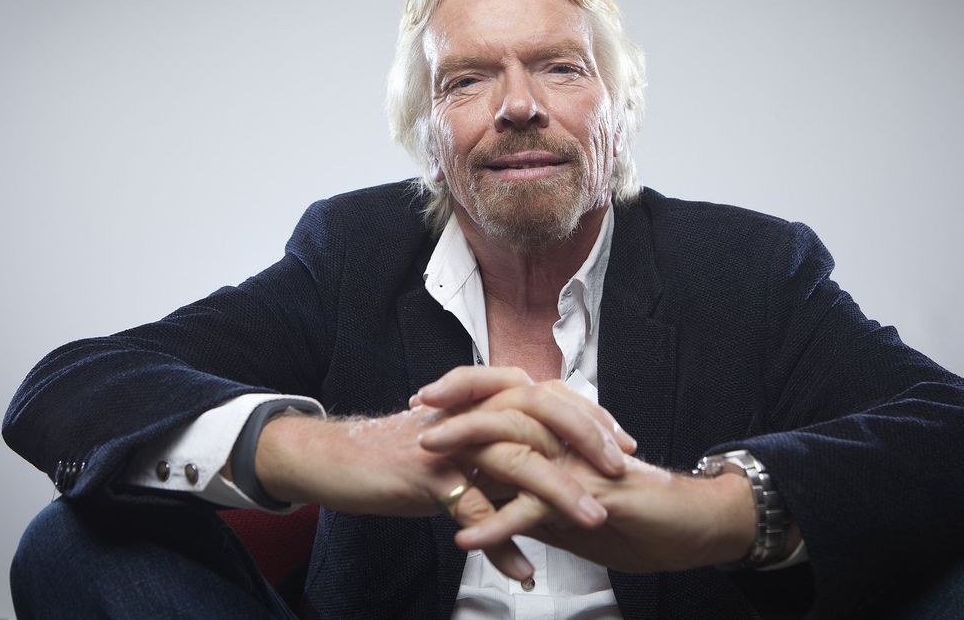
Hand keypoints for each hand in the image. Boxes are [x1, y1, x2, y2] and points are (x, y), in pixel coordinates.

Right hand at [253, 365, 637, 579]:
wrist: (337, 459)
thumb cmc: (403, 459)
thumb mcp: (461, 456)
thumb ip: (501, 462)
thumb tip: (545, 491)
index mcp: (485, 402)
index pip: (550, 396)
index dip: (591, 417)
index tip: (626, 443)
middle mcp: (474, 412)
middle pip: (542, 413)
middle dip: (587, 442)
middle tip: (622, 473)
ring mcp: (453, 441)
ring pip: (516, 458)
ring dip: (558, 492)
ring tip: (592, 520)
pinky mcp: (428, 473)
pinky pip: (472, 508)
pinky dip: (499, 541)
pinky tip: (522, 567)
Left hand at [422, 404, 760, 571]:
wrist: (697, 527)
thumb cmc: (641, 516)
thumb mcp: (572, 512)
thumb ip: (534, 503)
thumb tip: (494, 509)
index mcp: (562, 438)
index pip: (508, 407)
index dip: (467, 400)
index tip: (426, 405)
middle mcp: (568, 440)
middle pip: (504, 410)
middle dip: (456, 409)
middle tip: (416, 413)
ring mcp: (578, 463)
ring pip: (515, 446)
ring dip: (468, 450)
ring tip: (427, 460)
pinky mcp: (589, 495)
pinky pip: (535, 507)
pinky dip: (497, 525)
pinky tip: (466, 538)